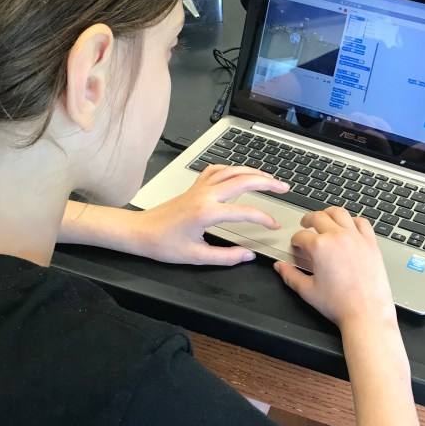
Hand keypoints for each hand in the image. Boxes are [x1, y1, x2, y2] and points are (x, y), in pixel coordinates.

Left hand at [129, 164, 289, 265]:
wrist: (140, 232)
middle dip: (267, 183)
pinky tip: (239, 172)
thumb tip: (248, 255)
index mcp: (207, 212)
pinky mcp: (194, 186)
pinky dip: (232, 168)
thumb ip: (226, 257)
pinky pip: (216, 170)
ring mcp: (199, 187)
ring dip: (253, 172)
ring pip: (231, 171)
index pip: (245, 211)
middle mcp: (205, 195)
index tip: (274, 226)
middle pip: (243, 180)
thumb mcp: (197, 257)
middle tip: (284, 187)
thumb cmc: (163, 244)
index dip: (264, 218)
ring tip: (269, 178)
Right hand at [274, 207, 394, 331]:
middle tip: (305, 225)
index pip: (301, 236)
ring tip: (324, 218)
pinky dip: (353, 221)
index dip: (295, 240)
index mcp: (320, 247)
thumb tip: (280, 267)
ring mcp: (356, 238)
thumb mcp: (307, 291)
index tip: (296, 245)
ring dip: (329, 214)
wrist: (366, 313)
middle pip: (318, 217)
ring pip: (340, 213)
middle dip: (308, 220)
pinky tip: (348, 226)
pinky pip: (361, 222)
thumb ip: (290, 275)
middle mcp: (338, 237)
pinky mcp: (370, 243)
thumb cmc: (339, 305)